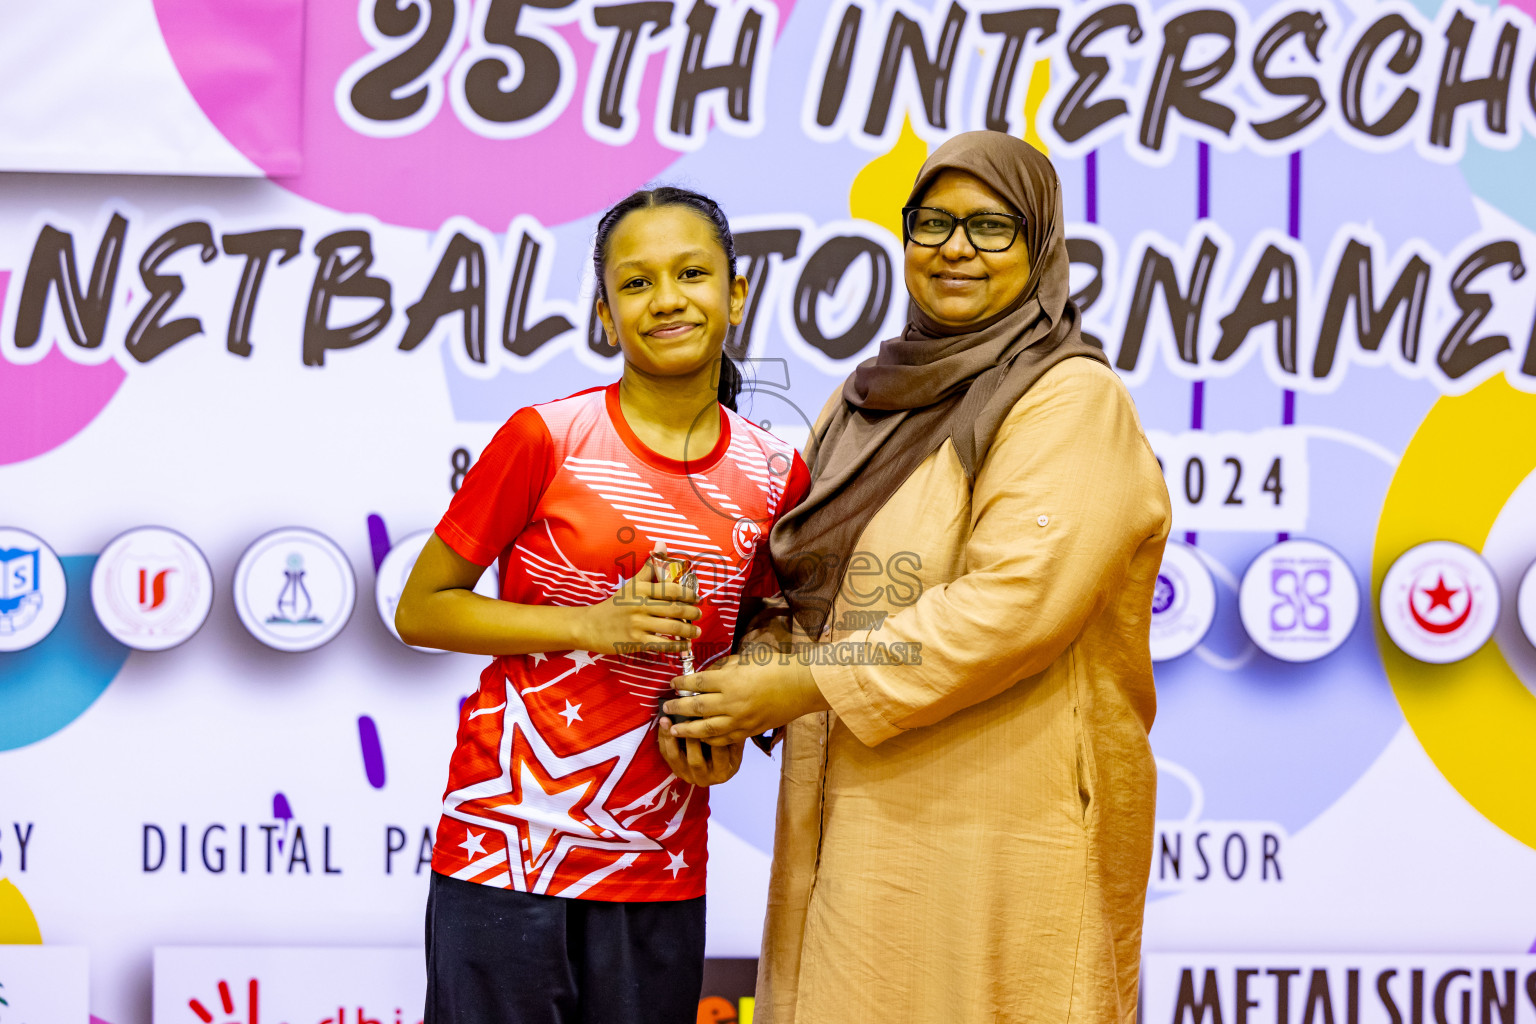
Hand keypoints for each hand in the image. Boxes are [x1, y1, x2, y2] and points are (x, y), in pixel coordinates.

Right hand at [577, 545, 699, 654]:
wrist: (591, 626)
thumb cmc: (615, 604)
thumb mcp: (631, 584)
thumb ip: (649, 567)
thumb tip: (662, 545)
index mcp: (640, 589)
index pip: (670, 589)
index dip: (688, 593)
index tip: (697, 597)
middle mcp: (639, 605)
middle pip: (675, 609)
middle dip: (692, 612)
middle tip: (699, 614)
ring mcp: (637, 624)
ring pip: (672, 627)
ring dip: (689, 630)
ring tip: (696, 631)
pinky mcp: (635, 641)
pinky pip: (662, 645)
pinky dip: (677, 646)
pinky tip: (685, 645)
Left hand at [656, 717, 742, 785]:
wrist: (717, 764)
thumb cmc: (729, 749)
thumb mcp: (735, 743)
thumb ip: (729, 733)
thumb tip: (718, 712)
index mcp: (723, 772)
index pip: (718, 753)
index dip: (712, 733)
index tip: (707, 714)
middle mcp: (705, 779)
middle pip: (695, 760)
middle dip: (690, 737)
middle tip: (687, 718)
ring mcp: (688, 776)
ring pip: (676, 758)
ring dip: (670, 738)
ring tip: (667, 720)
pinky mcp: (676, 771)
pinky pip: (666, 755)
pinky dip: (663, 739)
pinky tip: (662, 724)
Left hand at [663, 652, 830, 745]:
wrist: (801, 686)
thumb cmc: (775, 667)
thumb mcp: (745, 661)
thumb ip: (723, 670)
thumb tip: (706, 676)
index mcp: (730, 680)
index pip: (697, 683)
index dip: (682, 683)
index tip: (672, 683)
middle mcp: (732, 702)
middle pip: (697, 707)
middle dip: (678, 708)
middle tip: (666, 707)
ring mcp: (741, 719)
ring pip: (706, 729)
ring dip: (687, 730)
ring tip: (674, 729)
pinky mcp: (749, 731)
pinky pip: (724, 739)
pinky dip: (709, 740)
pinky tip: (700, 738)